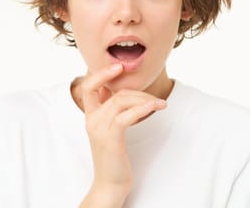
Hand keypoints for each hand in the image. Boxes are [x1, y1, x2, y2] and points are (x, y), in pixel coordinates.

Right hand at [77, 64, 166, 191]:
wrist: (110, 183)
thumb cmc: (114, 156)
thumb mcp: (110, 130)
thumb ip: (111, 111)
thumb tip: (120, 92)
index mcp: (90, 116)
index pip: (88, 86)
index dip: (102, 73)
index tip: (119, 66)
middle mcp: (92, 120)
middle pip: (114, 92)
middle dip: (138, 91)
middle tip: (155, 98)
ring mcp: (99, 129)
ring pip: (121, 101)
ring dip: (145, 100)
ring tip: (160, 105)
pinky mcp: (110, 139)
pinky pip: (126, 116)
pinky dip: (142, 109)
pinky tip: (154, 108)